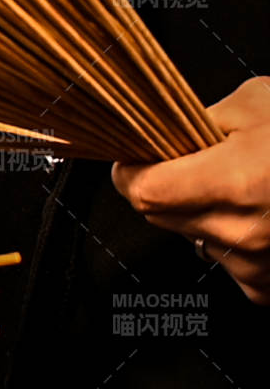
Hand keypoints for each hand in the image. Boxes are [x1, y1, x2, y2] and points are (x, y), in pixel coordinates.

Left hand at [112, 77, 269, 302]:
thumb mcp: (256, 104)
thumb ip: (198, 120)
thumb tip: (160, 134)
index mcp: (235, 182)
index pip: (143, 190)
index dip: (131, 171)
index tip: (135, 157)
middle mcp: (242, 231)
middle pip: (159, 214)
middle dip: (165, 186)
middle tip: (195, 163)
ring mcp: (256, 263)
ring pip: (189, 235)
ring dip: (199, 212)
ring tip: (244, 186)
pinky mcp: (267, 284)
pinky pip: (224, 260)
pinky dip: (229, 238)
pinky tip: (259, 213)